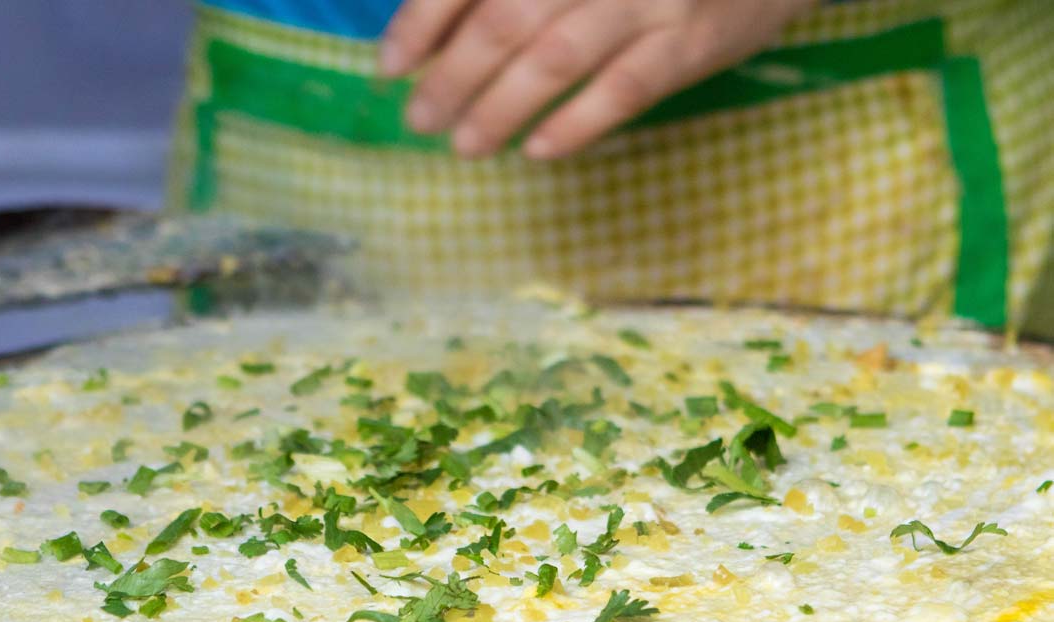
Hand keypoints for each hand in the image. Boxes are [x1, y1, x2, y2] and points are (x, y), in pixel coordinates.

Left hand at [380, 0, 815, 158]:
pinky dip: (578, 124)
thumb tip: (441, 28)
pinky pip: (625, 90)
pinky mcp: (689, 42)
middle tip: (420, 119)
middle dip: (451, 77)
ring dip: (501, 109)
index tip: (389, 64)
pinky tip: (540, 151)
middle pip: (505, 21)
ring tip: (466, 146)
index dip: (422, 21)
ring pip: (555, 59)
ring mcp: (647, 1)